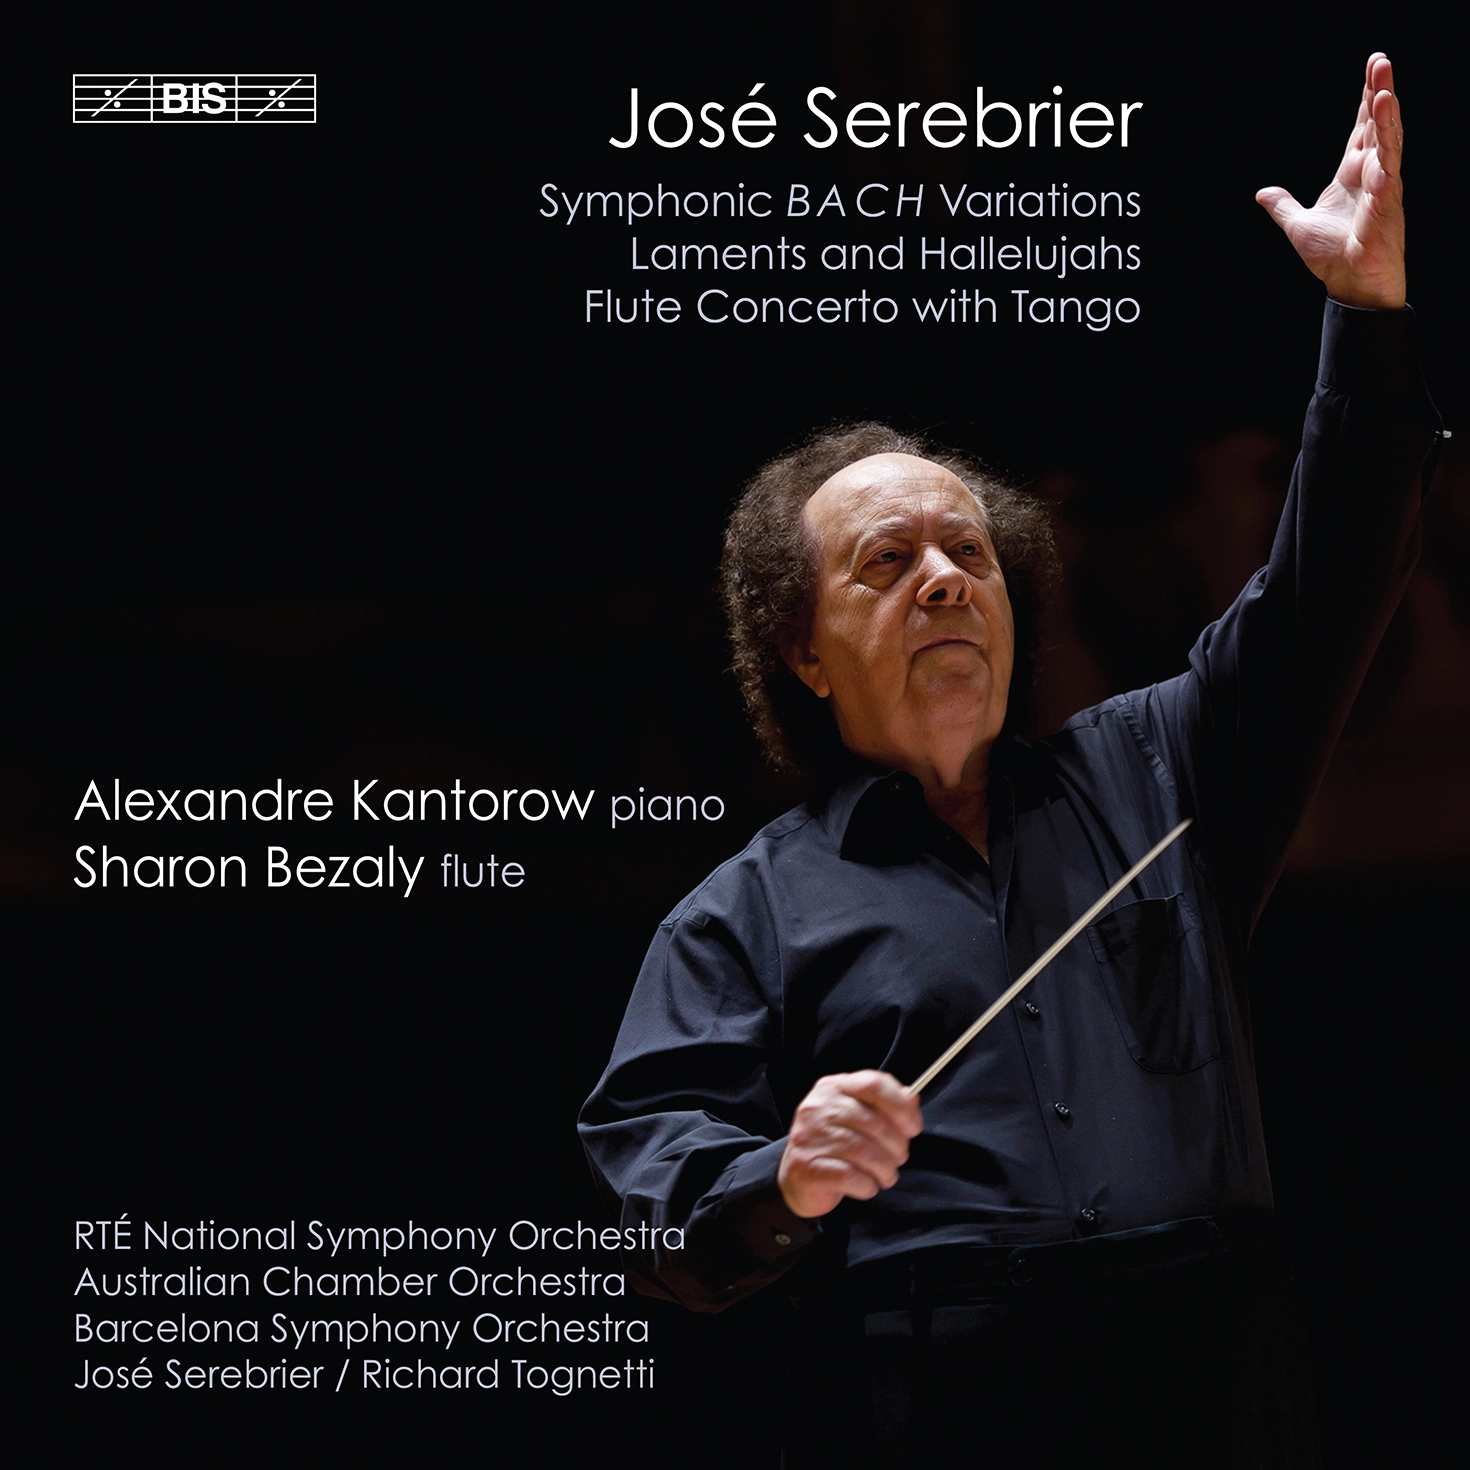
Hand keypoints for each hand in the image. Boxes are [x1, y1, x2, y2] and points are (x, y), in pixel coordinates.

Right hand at [778, 1070, 922, 1218]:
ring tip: (886, 1176)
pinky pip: (851, 1176)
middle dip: (896, 1147)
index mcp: (833, 1087)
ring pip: (865, 1152)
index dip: (900, 1106)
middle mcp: (818, 1107)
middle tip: (898, 1159)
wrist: (798, 1178)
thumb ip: (885, 1106)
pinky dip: (867, 1185)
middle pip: (874, 1122)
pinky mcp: (806, 1166)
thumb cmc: (835, 1145)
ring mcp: (809, 1136)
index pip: (873, 1084)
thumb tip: (912, 1097)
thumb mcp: (858, 1118)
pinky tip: (865, 1186)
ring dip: (885, 1169)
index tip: (914, 1127)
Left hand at [1256, 52, 1405, 308]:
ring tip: (1383, 77)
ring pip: (1388, 136)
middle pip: (1377, 123)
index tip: (1371, 71)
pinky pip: (1389, 161)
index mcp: (1353, 173)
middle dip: (1379, 90)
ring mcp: (1383, 183)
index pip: (1361, 128)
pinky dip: (1387, 137)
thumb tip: (1262, 193)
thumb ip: (1282, 206)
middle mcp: (1372, 172)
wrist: (1347, 283)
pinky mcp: (1388, 198)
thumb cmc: (1332, 256)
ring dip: (1386, 106)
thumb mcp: (1297, 225)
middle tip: (1380, 60)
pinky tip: (1386, 112)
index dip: (1365, 100)